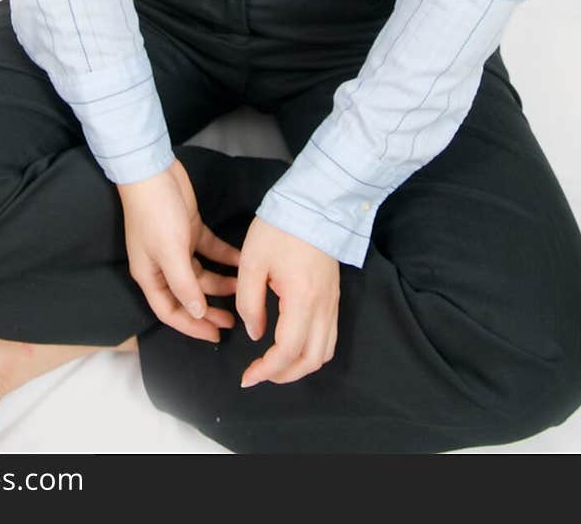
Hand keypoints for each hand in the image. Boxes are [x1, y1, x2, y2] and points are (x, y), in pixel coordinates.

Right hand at [117, 157, 241, 343]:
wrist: (152, 172)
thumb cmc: (155, 213)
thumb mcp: (170, 252)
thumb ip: (184, 285)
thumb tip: (197, 312)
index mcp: (150, 276)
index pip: (171, 312)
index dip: (192, 326)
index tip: (214, 335)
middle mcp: (162, 265)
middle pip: (188, 296)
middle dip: (209, 310)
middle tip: (232, 321)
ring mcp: (177, 247)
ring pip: (201, 274)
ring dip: (220, 283)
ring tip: (242, 290)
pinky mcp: (190, 229)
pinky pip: (210, 250)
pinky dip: (224, 257)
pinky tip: (240, 261)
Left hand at [235, 216, 339, 387]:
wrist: (314, 203)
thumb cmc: (279, 229)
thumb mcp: (252, 262)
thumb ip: (249, 302)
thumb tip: (255, 332)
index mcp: (302, 299)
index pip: (287, 351)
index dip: (266, 370)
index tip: (247, 376)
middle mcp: (323, 307)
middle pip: (311, 360)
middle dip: (284, 375)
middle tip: (259, 373)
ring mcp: (333, 302)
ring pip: (324, 352)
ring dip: (300, 365)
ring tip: (275, 364)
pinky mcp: (334, 296)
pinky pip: (329, 336)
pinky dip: (311, 350)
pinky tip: (292, 343)